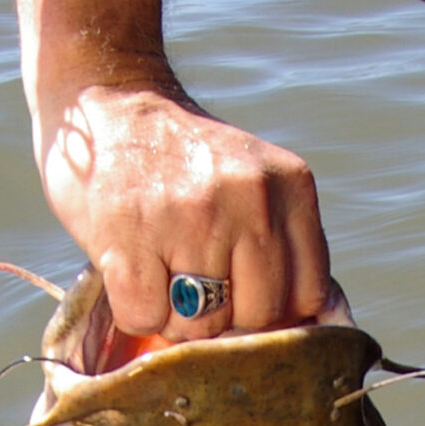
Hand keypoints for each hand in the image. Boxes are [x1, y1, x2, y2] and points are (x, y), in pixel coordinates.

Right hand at [36, 80, 331, 340]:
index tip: (244, 297)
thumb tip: (314, 321)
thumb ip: (287, 242)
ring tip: (162, 273)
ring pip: (201, 327)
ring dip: (176, 319)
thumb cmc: (186, 161)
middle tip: (196, 285)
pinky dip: (136, 311)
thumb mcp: (257, 181)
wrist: (110, 98)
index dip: (274, 312)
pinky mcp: (130, 236)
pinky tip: (132, 271)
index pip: (307, 295)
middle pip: (257, 316)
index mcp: (290, 185)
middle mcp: (248, 197)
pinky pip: (146, 319)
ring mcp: (189, 216)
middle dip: (226, 318)